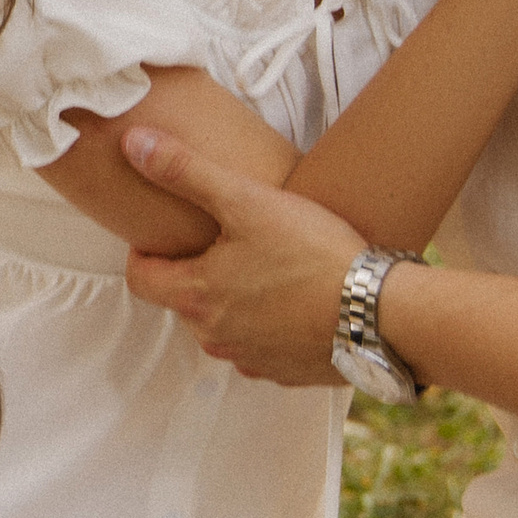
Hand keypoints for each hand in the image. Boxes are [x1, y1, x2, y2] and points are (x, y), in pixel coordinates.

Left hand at [120, 131, 365, 386]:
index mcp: (196, 298)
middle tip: (225, 242)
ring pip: (223, 326)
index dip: (147, 252)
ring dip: (234, 300)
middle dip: (196, 272)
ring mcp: (250, 360)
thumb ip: (185, 172)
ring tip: (266, 266)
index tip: (167, 234)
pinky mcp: (285, 373)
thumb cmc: (313, 255)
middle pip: (184, 301)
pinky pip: (261, 346)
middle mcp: (215, 338)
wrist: (381, 313)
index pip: (141, 278)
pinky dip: (269, 324)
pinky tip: (295, 298)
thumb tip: (135, 144)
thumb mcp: (245, 200)